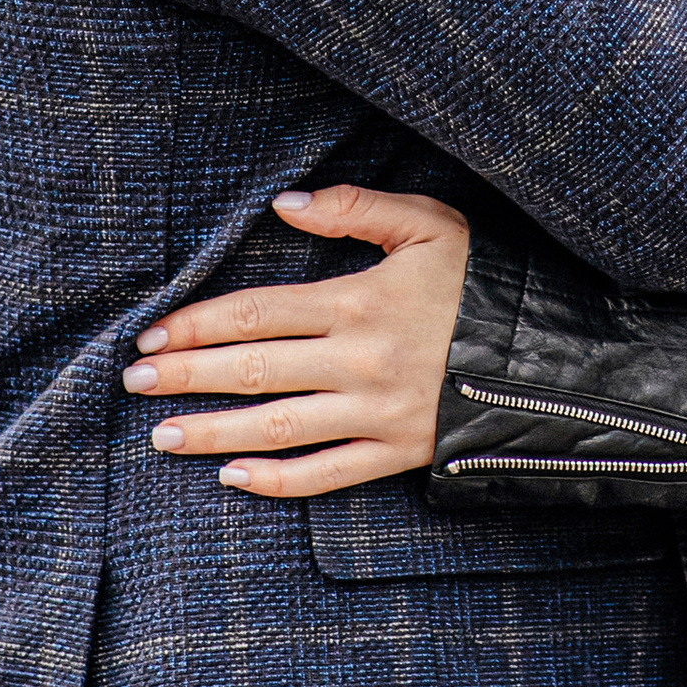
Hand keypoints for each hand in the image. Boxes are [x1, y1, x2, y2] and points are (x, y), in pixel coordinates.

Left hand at [121, 185, 470, 498]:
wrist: (552, 355)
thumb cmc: (485, 280)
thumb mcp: (430, 223)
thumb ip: (355, 209)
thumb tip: (284, 204)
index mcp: (359, 301)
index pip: (257, 312)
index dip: (198, 322)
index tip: (153, 333)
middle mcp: (358, 361)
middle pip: (253, 370)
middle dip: (186, 377)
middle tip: (134, 383)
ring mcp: (375, 413)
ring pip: (278, 427)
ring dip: (213, 432)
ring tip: (162, 435)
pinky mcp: (395, 452)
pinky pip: (326, 474)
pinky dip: (276, 482)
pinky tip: (232, 478)